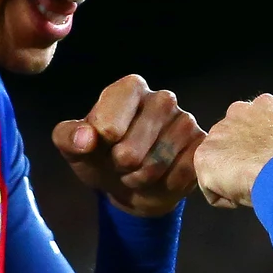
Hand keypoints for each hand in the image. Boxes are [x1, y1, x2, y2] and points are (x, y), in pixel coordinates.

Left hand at [54, 75, 203, 215]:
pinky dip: (166, 184)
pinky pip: (181, 173)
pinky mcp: (202, 145)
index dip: (101, 145)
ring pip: (157, 164)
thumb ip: (69, 137)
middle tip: (121, 164)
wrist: (131, 184)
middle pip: (131, 149)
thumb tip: (86, 139)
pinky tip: (162, 177)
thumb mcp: (74, 147)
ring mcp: (186, 121)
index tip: (100, 145)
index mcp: (130, 88)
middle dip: (121, 167)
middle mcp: (163, 98)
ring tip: (138, 172)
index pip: (109, 123)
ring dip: (141, 178)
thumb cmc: (101, 157)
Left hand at [196, 95, 272, 208]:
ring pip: (220, 163)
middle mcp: (238, 112)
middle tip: (260, 177)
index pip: (254, 125)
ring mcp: (219, 134)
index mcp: (266, 105)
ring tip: (256, 187)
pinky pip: (211, 186)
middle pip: (232, 142)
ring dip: (233, 178)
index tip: (270, 162)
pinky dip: (226, 197)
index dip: (261, 149)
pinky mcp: (205, 157)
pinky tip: (246, 195)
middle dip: (241, 160)